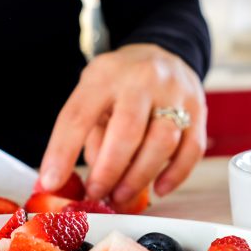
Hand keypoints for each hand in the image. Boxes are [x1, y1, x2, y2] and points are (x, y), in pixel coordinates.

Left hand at [39, 44, 206, 205]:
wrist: (164, 54)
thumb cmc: (121, 83)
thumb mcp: (93, 94)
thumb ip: (89, 133)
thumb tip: (87, 179)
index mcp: (105, 74)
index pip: (78, 115)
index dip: (62, 152)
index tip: (51, 181)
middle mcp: (142, 79)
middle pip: (126, 131)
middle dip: (109, 171)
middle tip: (97, 194)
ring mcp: (175, 93)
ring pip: (161, 142)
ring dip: (139, 178)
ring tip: (121, 196)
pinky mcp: (199, 110)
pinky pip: (191, 149)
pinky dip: (175, 175)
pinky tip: (158, 189)